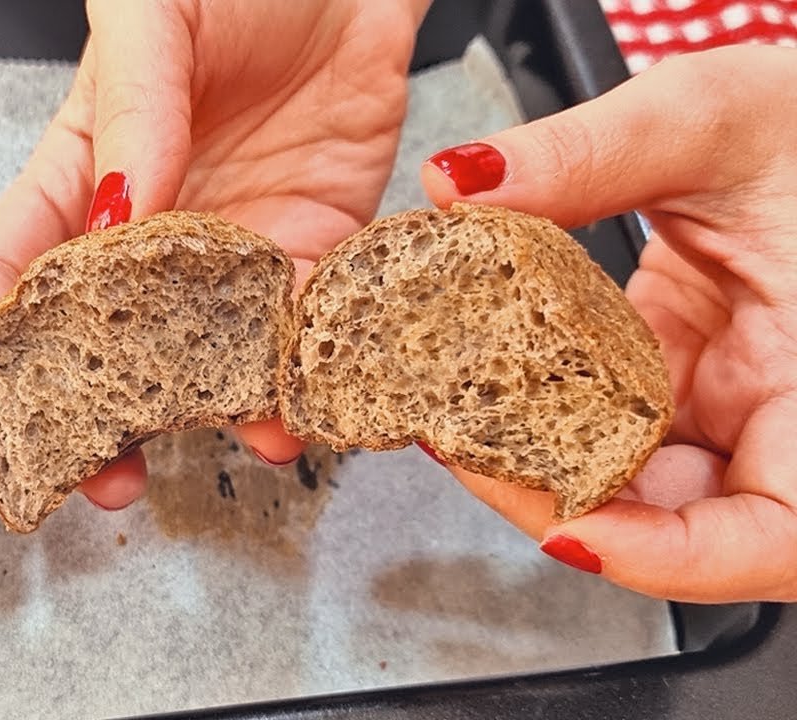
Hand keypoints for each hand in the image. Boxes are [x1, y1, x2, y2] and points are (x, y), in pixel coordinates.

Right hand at [0, 0, 429, 509]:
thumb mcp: (150, 16)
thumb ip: (128, 116)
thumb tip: (112, 223)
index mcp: (82, 172)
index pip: (8, 269)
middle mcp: (152, 227)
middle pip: (106, 343)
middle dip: (103, 420)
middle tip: (111, 481)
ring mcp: (234, 245)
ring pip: (211, 354)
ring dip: (224, 409)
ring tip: (250, 437)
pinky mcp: (315, 244)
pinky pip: (305, 322)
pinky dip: (308, 367)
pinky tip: (313, 395)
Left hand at [420, 45, 796, 601]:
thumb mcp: (714, 118)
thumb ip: (589, 154)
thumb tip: (462, 184)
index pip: (774, 536)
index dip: (668, 557)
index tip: (567, 531)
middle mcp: (785, 414)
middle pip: (685, 524)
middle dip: (565, 506)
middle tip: (466, 451)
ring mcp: (735, 402)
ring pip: (640, 484)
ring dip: (547, 464)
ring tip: (462, 418)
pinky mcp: (690, 376)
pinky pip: (618, 424)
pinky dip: (551, 413)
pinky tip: (492, 380)